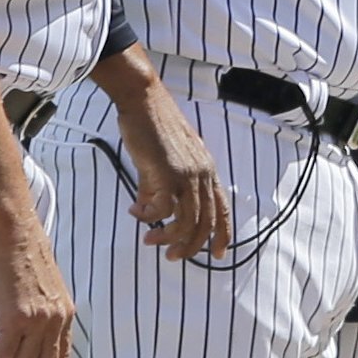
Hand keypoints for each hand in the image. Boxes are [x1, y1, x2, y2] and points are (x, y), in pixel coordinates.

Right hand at [0, 215, 75, 357]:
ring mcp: (38, 320)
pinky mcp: (16, 317)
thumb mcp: (42, 287)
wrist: (12, 232)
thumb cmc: (20, 254)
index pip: (60, 357)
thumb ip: (41, 309)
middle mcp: (56, 320)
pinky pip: (2, 354)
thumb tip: (24, 329)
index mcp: (66, 313)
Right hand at [111, 78, 232, 259]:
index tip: (217, 255)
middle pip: (205, 223)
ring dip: (168, 238)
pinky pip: (160, 210)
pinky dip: (148, 217)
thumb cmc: (152, 126)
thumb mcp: (165, 159)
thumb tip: (146, 211)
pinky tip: (135, 211)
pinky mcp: (167, 174)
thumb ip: (160, 186)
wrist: (142, 101)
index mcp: (207, 170)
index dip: (223, 235)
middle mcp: (202, 175)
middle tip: (170, 256)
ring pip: (187, 223)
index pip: (223, 210)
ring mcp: (187, 175)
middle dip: (189, 246)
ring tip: (150, 241)